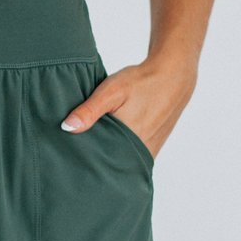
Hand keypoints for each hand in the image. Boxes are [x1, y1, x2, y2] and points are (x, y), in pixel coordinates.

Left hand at [59, 61, 193, 159]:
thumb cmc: (142, 81)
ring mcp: (148, 152)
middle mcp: (139, 152)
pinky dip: (121, 154)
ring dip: (108, 158)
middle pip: (110, 164)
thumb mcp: (112, 91)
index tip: (69, 156)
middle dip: (94, 161)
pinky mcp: (153, 148)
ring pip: (121, 163)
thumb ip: (90, 110)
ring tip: (92, 150)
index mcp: (127, 142)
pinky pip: (132, 158)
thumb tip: (67, 128)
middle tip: (76, 155)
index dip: (83, 160)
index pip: (99, 161)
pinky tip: (110, 145)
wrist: (173, 76)